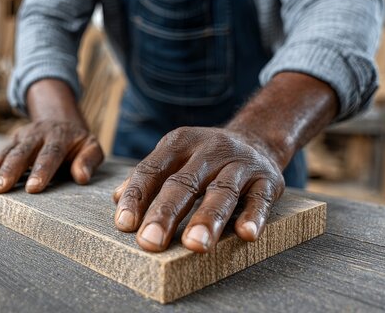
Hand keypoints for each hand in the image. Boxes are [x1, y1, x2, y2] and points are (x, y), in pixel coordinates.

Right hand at [0, 120, 103, 192]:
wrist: (60, 118)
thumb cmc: (78, 141)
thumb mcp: (91, 146)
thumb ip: (89, 160)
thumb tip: (82, 177)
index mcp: (59, 137)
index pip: (50, 154)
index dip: (41, 171)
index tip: (32, 188)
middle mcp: (37, 135)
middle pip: (22, 153)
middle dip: (8, 171)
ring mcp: (21, 137)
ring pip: (6, 153)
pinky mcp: (11, 142)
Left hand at [112, 127, 284, 252]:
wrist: (257, 139)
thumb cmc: (204, 158)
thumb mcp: (175, 157)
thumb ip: (149, 177)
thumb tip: (116, 199)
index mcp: (179, 143)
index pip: (152, 170)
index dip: (137, 197)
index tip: (124, 224)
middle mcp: (209, 149)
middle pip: (184, 183)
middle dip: (166, 213)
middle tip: (150, 242)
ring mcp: (240, 163)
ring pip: (222, 192)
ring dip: (207, 219)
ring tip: (195, 245)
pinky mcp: (267, 179)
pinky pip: (260, 199)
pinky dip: (254, 216)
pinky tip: (245, 234)